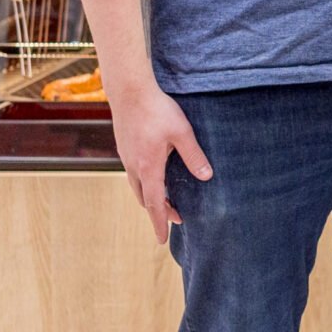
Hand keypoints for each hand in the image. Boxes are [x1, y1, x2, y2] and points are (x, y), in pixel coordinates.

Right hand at [110, 80, 210, 244]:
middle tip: (175, 218)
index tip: (162, 240)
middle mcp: (134, 167)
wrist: (129, 91)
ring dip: (150, 197)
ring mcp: (127, 157)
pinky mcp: (125, 147)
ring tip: (164, 200)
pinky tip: (153, 174)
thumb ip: (194, 156)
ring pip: (137, 186)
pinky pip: (133, 173)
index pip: (155, 204)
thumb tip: (207, 177)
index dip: (160, 223)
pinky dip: (144, 182)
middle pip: (145, 198)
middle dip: (159, 211)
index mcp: (149, 168)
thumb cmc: (157, 110)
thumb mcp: (182, 133)